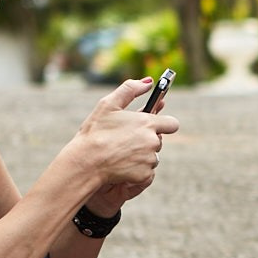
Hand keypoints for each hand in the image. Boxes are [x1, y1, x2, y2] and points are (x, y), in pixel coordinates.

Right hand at [70, 77, 175, 191]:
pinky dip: (137, 171)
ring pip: (152, 157)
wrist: (86, 162)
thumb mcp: (108, 104)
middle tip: (127, 141)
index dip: (163, 124)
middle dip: (146, 141)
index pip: (171, 124)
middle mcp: (152, 141)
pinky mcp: (144, 175)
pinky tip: (122, 166)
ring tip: (121, 153)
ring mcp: (150, 159)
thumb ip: (130, 89)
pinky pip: (146, 173)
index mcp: (147, 123)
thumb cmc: (95, 132)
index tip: (155, 126)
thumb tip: (148, 82)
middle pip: (158, 141)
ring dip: (142, 156)